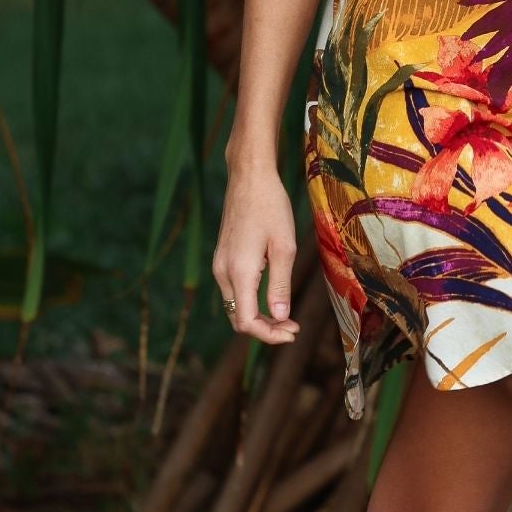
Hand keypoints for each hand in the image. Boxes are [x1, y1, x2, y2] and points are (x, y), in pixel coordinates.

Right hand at [211, 163, 300, 345]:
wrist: (249, 177)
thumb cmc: (271, 206)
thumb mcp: (284, 246)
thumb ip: (280, 285)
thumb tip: (281, 317)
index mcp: (238, 272)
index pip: (247, 322)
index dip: (269, 334)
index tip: (293, 332)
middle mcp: (222, 272)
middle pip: (238, 318)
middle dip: (265, 329)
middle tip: (292, 327)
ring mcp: (219, 264)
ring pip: (235, 305)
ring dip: (258, 315)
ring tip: (285, 315)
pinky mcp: (222, 257)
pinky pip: (234, 289)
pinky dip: (251, 300)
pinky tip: (270, 294)